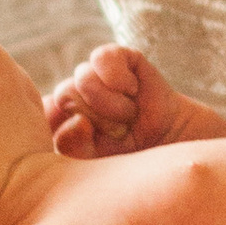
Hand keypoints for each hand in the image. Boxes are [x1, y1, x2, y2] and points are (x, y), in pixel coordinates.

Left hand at [44, 43, 225, 156]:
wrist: (182, 154)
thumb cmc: (138, 168)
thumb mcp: (99, 167)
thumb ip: (72, 147)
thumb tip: (76, 120)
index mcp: (67, 127)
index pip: (43, 113)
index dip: (61, 123)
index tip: (88, 140)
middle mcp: (81, 100)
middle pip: (63, 95)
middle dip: (96, 120)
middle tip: (122, 134)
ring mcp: (101, 80)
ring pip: (81, 76)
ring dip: (110, 103)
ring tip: (131, 118)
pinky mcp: (124, 62)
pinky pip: (102, 56)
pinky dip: (115, 75)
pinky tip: (133, 91)